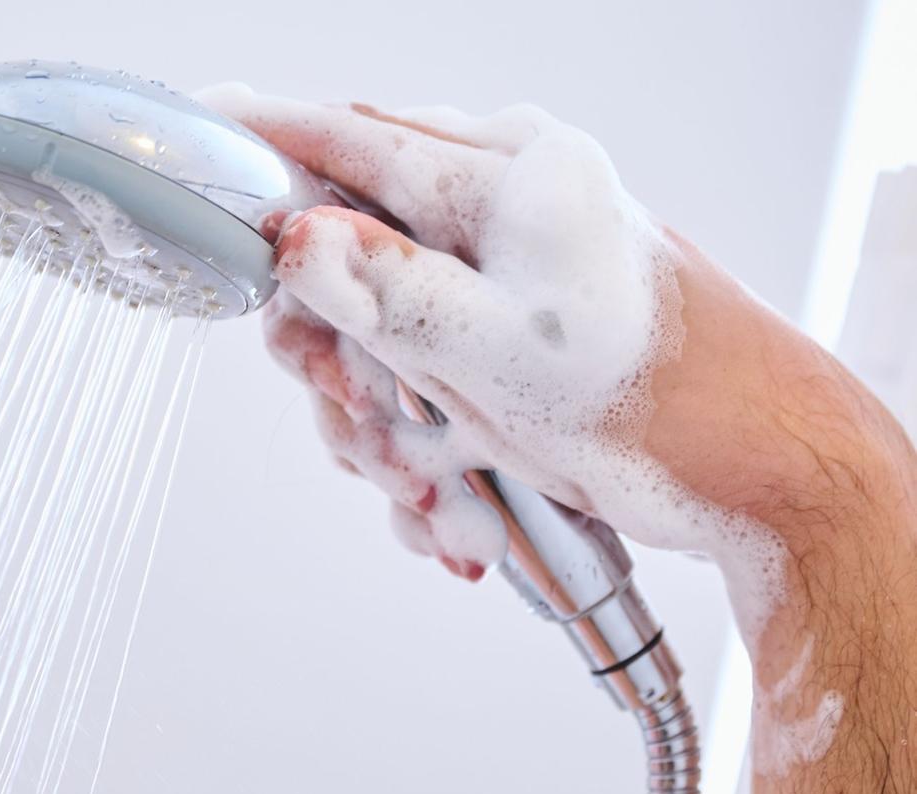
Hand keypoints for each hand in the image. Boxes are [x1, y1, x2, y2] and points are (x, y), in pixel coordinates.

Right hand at [200, 86, 916, 793]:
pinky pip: (414, 380)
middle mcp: (493, 212)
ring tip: (435, 486)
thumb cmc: (654, 397)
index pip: (350, 137)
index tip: (201, 129)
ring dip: (383, 427)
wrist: (752, 465)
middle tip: (361, 415)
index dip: (264, 140)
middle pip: (343, 254)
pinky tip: (458, 503)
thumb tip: (292, 232)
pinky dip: (421, 450)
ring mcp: (494, 275)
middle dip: (338, 356)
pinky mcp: (496, 335)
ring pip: (371, 333)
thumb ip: (383, 284)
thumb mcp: (497, 347)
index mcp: (503, 175)